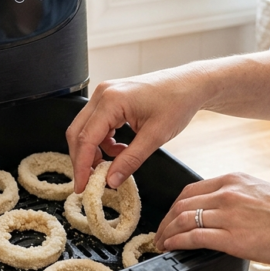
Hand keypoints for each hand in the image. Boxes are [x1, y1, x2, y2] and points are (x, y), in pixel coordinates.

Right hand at [66, 65, 213, 192]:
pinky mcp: (110, 97)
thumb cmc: (177, 102)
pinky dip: (103, 141)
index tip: (82, 186)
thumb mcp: (155, 137)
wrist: (191, 84)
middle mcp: (102, 93)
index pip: (86, 138)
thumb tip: (110, 181)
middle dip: (83, 159)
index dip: (82, 165)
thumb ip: (130, 160)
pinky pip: (96, 124)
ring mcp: (105, 94)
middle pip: (78, 132)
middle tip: (91, 181)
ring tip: (115, 163)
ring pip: (86, 129)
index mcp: (111, 100)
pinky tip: (120, 149)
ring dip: (95, 151)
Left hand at [154, 172, 269, 267]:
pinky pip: (192, 237)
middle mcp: (228, 193)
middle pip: (182, 203)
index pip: (191, 189)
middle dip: (166, 220)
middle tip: (160, 233)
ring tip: (162, 243)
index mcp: (234, 180)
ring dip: (167, 233)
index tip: (171, 217)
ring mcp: (228, 214)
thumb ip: (238, 198)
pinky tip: (171, 248)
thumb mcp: (262, 194)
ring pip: (183, 219)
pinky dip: (176, 242)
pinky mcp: (231, 237)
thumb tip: (223, 212)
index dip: (175, 206)